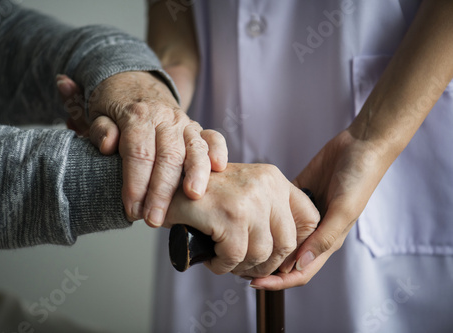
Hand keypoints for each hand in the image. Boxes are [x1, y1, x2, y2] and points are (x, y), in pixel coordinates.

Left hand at [56, 72, 227, 225]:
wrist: (135, 84)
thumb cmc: (115, 107)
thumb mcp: (98, 113)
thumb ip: (101, 130)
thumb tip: (109, 145)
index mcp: (138, 116)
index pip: (139, 153)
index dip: (136, 184)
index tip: (132, 209)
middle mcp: (165, 118)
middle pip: (168, 156)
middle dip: (162, 191)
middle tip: (154, 219)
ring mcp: (184, 123)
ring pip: (194, 148)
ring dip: (195, 174)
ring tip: (193, 197)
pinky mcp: (197, 129)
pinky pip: (213, 137)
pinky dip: (218, 151)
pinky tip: (219, 168)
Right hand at [164, 163, 319, 276]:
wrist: (166, 183)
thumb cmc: (204, 194)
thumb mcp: (244, 192)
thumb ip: (270, 211)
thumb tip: (291, 253)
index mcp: (273, 178)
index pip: (309, 218)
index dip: (299, 245)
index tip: (281, 258)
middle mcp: (266, 185)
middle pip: (286, 243)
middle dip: (267, 264)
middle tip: (246, 267)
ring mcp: (249, 200)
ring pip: (261, 254)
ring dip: (241, 266)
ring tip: (225, 261)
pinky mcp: (229, 215)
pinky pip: (234, 257)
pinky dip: (222, 266)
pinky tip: (212, 259)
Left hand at [250, 130, 389, 289]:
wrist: (361, 145)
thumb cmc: (359, 179)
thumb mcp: (343, 210)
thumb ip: (324, 238)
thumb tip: (300, 265)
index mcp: (327, 240)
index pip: (300, 271)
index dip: (278, 282)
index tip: (253, 283)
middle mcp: (313, 231)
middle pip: (285, 258)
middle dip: (264, 267)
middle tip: (238, 266)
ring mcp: (303, 214)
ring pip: (279, 237)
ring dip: (262, 243)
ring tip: (239, 244)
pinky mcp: (297, 195)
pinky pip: (277, 210)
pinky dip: (264, 217)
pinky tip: (248, 217)